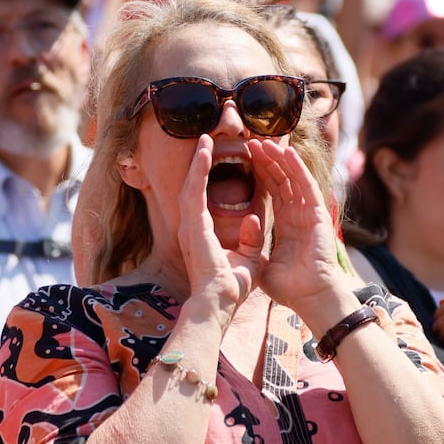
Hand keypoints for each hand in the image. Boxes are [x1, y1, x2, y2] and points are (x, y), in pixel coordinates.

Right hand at [177, 134, 262, 311]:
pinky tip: (204, 154)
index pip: (201, 200)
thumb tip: (253, 220)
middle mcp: (191, 228)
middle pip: (192, 187)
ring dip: (197, 162)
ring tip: (204, 141)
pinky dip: (198, 171)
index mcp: (201, 235)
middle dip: (197, 164)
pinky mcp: (194, 226)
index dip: (205, 179)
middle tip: (204, 142)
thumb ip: (250, 239)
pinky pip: (195, 191)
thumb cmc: (230, 288)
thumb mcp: (248, 258)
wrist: (219, 303)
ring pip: (190, 185)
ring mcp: (190, 226)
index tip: (211, 161)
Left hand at [247, 137, 352, 323]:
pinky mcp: (318, 215)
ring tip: (264, 141)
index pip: (273, 191)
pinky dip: (298, 168)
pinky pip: (307, 186)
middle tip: (251, 142)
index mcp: (286, 223)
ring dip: (280, 159)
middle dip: (267, 160)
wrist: (310, 298)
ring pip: (293, 178)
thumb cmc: (290, 287)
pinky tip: (287, 152)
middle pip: (282, 179)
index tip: (247, 157)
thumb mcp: (263, 263)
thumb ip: (255, 246)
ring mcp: (309, 213)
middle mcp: (299, 214)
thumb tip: (247, 230)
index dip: (261, 172)